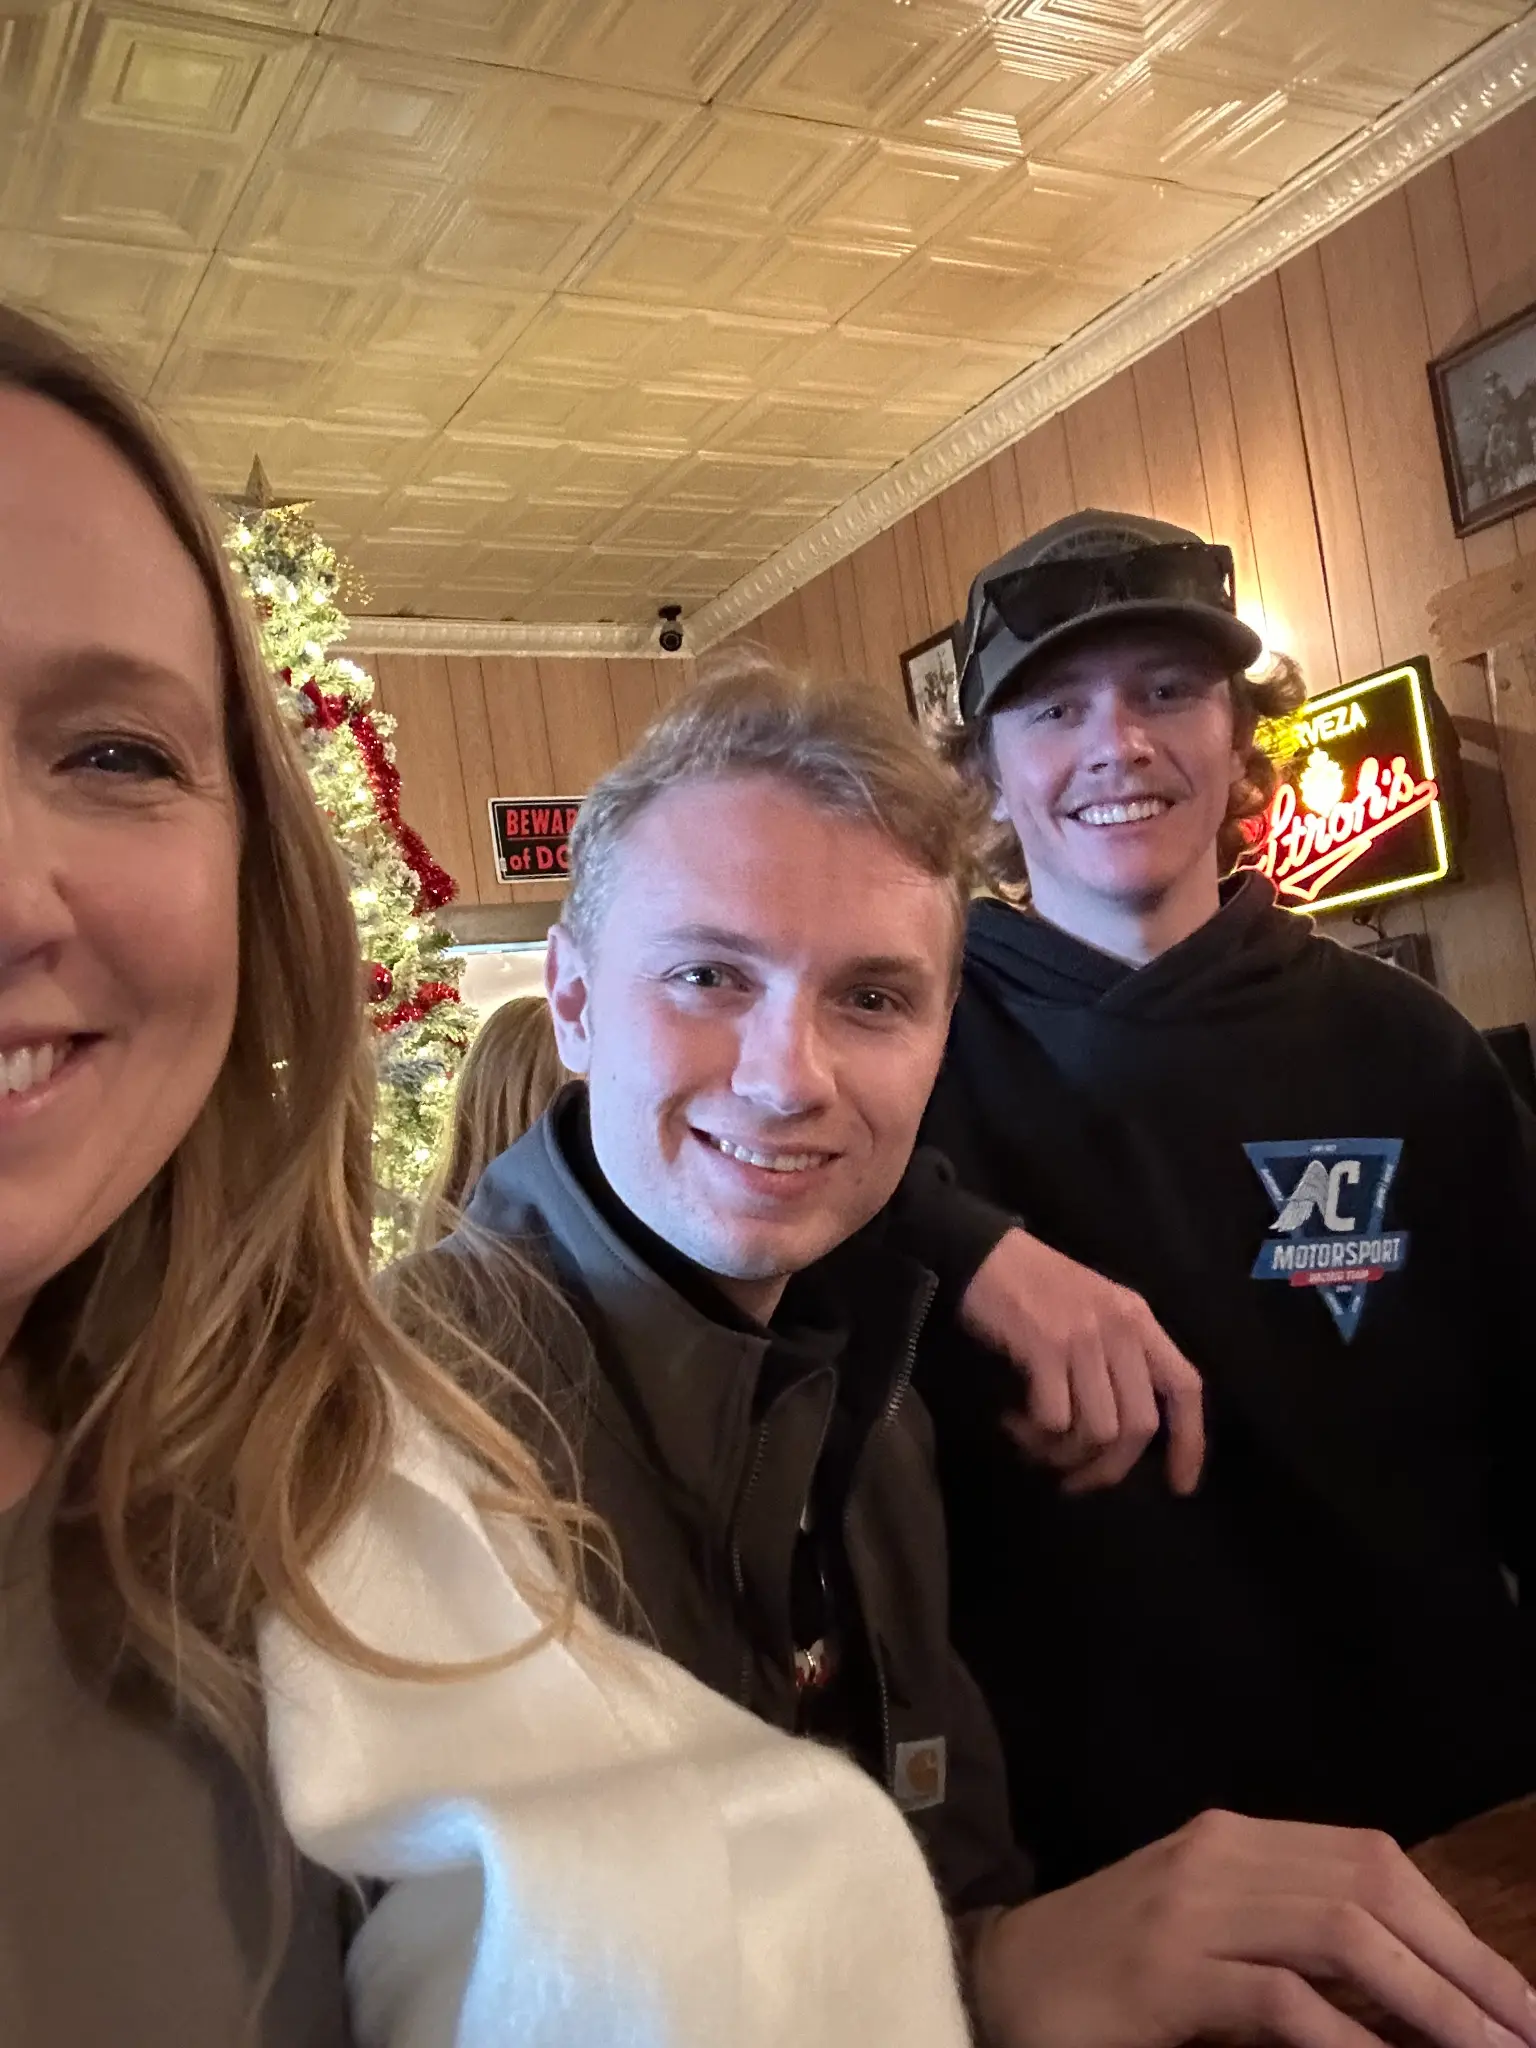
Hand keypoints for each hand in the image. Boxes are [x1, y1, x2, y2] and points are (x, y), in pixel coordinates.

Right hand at [958, 1227, 1203, 1493]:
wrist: (982, 1253)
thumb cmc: (1037, 1284)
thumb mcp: (1097, 1309)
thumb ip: (1120, 1356)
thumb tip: (1126, 1433)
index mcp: (1139, 1320)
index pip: (1185, 1387)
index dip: (1190, 1442)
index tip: (1179, 1485)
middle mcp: (1121, 1329)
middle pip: (1139, 1425)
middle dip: (1108, 1468)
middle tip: (1075, 1481)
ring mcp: (1084, 1337)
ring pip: (1098, 1430)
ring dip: (1064, 1454)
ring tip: (1035, 1444)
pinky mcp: (1045, 1347)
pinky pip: (1054, 1419)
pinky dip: (1033, 1435)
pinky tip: (1012, 1422)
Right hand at [970, 1810, 1535, 2047]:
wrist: (992, 1982)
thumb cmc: (1108, 1976)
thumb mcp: (1211, 1942)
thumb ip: (1294, 1948)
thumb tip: (1414, 1993)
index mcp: (1235, 1840)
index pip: (1372, 1860)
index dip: (1453, 1927)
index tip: (1513, 1998)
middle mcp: (1219, 1855)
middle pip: (1373, 1885)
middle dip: (1465, 1965)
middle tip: (1527, 2034)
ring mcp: (1189, 1909)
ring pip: (1342, 1932)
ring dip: (1432, 2003)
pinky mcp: (1164, 1972)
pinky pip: (1281, 1999)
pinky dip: (1350, 2038)